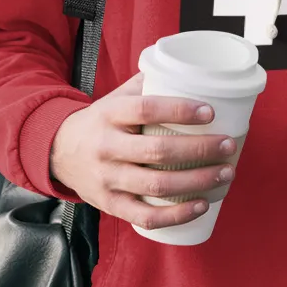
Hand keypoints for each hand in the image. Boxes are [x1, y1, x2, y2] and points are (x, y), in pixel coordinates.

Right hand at [49, 71, 237, 229]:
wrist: (58, 151)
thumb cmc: (100, 121)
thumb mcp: (115, 98)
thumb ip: (146, 84)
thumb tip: (188, 70)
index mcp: (110, 114)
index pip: (146, 109)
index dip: (180, 110)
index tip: (210, 112)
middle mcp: (107, 147)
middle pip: (158, 151)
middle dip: (200, 149)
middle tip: (228, 145)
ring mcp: (107, 179)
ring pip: (157, 185)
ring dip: (198, 181)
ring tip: (226, 173)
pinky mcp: (110, 205)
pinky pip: (146, 216)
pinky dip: (177, 215)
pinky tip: (202, 205)